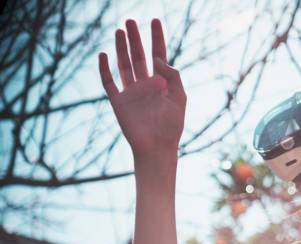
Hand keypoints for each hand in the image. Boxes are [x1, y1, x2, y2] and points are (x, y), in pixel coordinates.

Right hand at [98, 19, 185, 158]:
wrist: (157, 147)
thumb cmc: (171, 126)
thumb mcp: (178, 97)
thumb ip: (171, 76)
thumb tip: (157, 58)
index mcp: (162, 83)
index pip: (159, 55)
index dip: (157, 38)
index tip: (155, 20)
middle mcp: (146, 85)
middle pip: (139, 56)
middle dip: (136, 38)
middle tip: (130, 20)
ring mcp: (131, 93)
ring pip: (124, 65)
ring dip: (121, 48)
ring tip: (119, 31)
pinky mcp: (119, 102)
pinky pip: (109, 82)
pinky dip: (104, 69)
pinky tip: (104, 54)